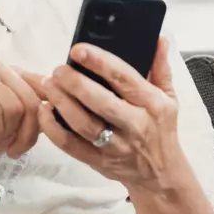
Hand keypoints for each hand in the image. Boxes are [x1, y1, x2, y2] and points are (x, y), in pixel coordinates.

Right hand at [0, 61, 41, 168]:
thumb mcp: (20, 126)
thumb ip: (38, 114)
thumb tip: (59, 110)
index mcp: (17, 74)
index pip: (45, 91)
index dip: (42, 120)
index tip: (28, 140)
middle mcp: (1, 69)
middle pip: (30, 101)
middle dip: (25, 133)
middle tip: (13, 149)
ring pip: (12, 107)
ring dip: (5, 134)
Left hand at [21, 38, 196, 194]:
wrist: (160, 174)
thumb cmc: (161, 130)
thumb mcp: (169, 97)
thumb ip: (160, 67)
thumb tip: (158, 39)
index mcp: (151, 104)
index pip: (124, 78)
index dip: (99, 62)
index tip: (78, 50)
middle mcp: (134, 125)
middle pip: (100, 102)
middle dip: (75, 83)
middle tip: (58, 70)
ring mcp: (115, 145)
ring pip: (83, 124)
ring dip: (61, 103)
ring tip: (49, 85)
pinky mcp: (99, 161)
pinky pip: (71, 145)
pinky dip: (53, 128)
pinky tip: (45, 111)